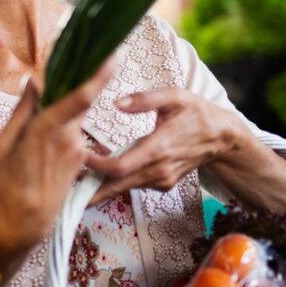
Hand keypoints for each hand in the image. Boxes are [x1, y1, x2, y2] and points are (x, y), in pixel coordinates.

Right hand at [0, 59, 117, 270]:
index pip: (82, 94)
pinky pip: (72, 136)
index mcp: (49, 127)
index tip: (113, 54)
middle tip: (57, 90)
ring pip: (73, 119)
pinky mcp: (81, 161)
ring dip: (60, 117)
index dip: (100, 73)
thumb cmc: (8, 182)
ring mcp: (78, 150)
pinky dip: (61, 134)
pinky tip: (42, 152)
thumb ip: (23, 109)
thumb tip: (33, 81)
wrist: (25, 223)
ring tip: (35, 139)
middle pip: (79, 101)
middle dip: (74, 88)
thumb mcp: (5, 142)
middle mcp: (70, 136)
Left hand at [85, 87, 244, 202]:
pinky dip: (116, 182)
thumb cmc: (197, 113)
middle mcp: (159, 169)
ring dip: (100, 186)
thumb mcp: (175, 97)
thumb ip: (145, 99)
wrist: (222, 138)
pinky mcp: (163, 184)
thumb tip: (118, 103)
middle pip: (117, 186)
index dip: (96, 167)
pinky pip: (134, 185)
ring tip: (73, 181)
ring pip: (124, 187)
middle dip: (89, 189)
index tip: (76, 158)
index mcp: (158, 147)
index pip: (120, 167)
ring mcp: (162, 180)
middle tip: (63, 188)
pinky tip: (100, 175)